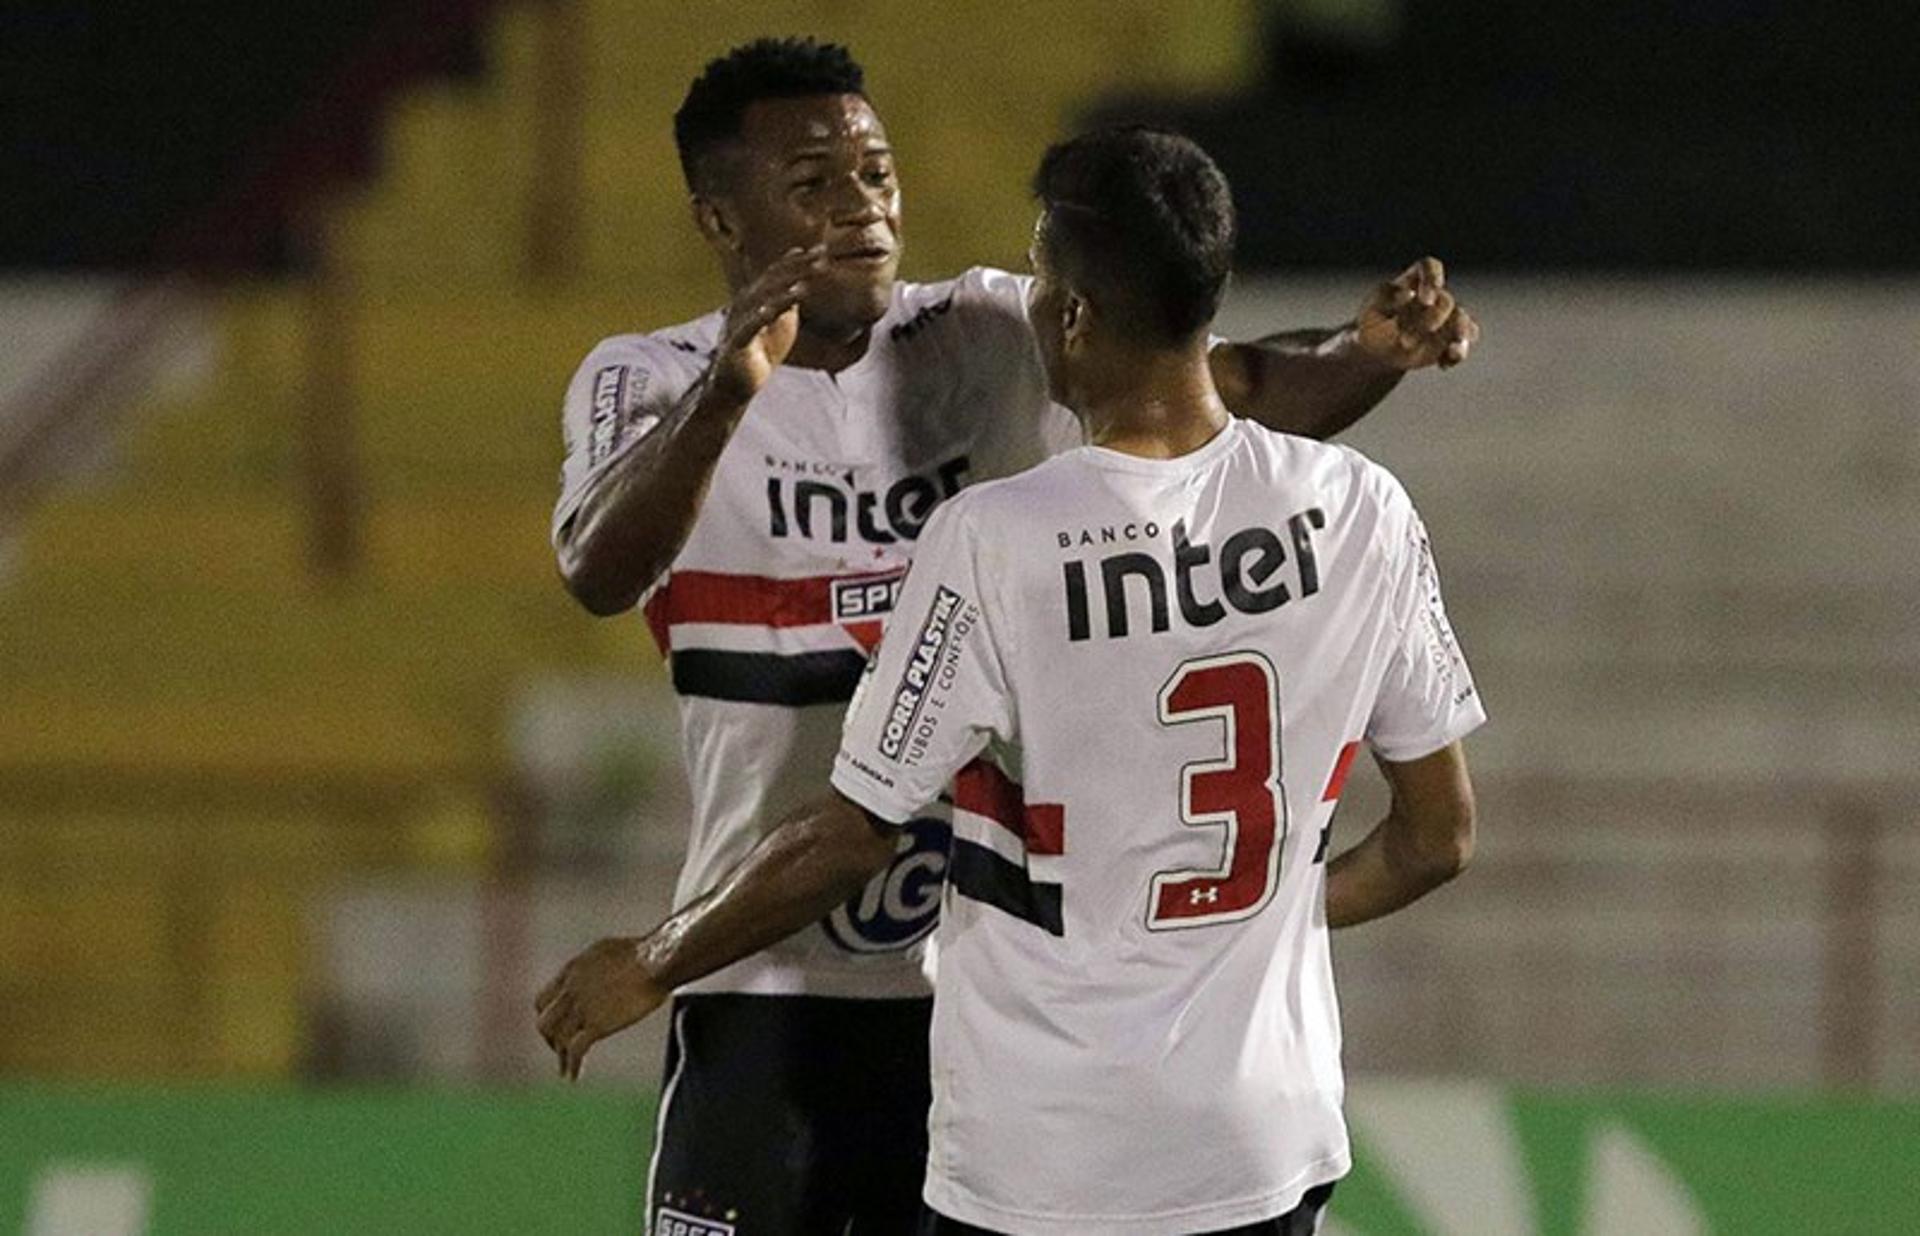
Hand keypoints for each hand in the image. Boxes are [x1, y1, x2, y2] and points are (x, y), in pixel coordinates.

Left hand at [534, 937, 666, 1079]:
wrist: (656, 961)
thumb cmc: (644, 952)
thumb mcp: (608, 950)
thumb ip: (595, 965)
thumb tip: (599, 971)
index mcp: (571, 971)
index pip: (544, 999)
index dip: (548, 1016)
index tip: (556, 1026)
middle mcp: (570, 989)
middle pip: (545, 1021)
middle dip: (550, 1037)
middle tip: (559, 1048)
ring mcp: (582, 1008)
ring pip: (557, 1038)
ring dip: (560, 1055)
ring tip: (566, 1067)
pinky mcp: (597, 1024)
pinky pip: (575, 1051)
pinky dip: (571, 1066)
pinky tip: (574, 1076)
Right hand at [710, 244, 829, 402]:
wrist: (738, 381)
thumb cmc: (761, 349)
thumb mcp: (781, 319)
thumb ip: (790, 298)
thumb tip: (805, 276)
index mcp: (758, 295)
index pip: (779, 271)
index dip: (800, 260)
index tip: (824, 251)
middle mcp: (747, 302)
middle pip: (773, 280)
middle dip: (798, 268)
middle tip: (821, 259)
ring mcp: (740, 320)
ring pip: (761, 300)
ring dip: (782, 291)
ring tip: (804, 285)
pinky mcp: (736, 342)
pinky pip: (748, 327)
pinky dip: (760, 317)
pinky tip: (771, 310)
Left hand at [1353, 257, 1478, 371]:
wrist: (1377, 349)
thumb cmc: (1373, 323)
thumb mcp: (1372, 309)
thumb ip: (1389, 299)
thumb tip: (1408, 295)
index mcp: (1413, 281)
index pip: (1429, 267)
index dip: (1433, 278)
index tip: (1425, 299)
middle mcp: (1434, 296)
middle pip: (1445, 300)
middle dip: (1431, 320)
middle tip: (1405, 341)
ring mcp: (1445, 317)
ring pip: (1462, 320)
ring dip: (1456, 333)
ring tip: (1451, 350)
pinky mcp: (1450, 339)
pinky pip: (1462, 344)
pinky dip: (1456, 354)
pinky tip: (1443, 364)